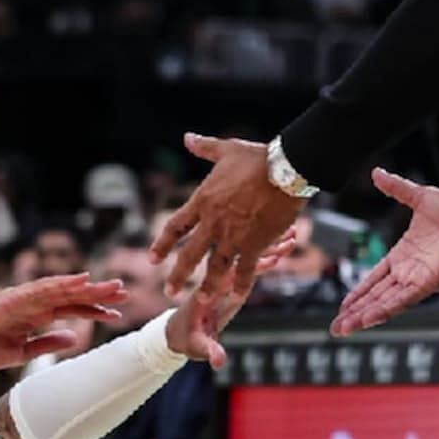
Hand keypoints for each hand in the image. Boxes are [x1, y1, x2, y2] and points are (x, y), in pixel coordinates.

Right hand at [0, 275, 123, 370]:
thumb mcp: (22, 352)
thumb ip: (48, 344)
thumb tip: (76, 339)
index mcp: (37, 317)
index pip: (71, 310)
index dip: (93, 310)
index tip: (116, 314)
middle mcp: (34, 304)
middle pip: (72, 296)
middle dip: (97, 294)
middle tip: (124, 292)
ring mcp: (25, 298)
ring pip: (63, 289)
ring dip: (87, 287)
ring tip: (111, 285)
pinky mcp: (14, 298)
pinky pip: (43, 288)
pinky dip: (63, 283)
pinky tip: (81, 279)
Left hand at [151, 132, 303, 343]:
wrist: (285, 169)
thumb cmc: (257, 157)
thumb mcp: (227, 150)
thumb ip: (205, 147)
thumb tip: (188, 137)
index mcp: (203, 201)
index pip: (175, 227)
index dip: (162, 244)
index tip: (153, 259)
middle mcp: (213, 222)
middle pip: (190, 254)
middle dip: (178, 275)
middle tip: (169, 291)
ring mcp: (233, 236)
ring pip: (215, 267)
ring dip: (207, 286)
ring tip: (201, 301)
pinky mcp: (255, 244)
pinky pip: (245, 269)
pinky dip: (241, 284)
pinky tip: (237, 295)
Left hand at [163, 229, 294, 369]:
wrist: (179, 330)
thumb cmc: (187, 339)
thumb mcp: (198, 345)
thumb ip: (210, 350)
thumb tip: (218, 361)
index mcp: (213, 290)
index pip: (234, 274)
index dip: (252, 265)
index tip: (272, 258)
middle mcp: (222, 279)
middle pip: (246, 257)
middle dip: (269, 246)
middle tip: (291, 236)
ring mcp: (230, 277)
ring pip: (252, 254)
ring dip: (273, 243)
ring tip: (294, 231)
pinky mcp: (236, 278)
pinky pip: (254, 260)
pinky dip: (270, 250)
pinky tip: (286, 240)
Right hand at [331, 173, 438, 333]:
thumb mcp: (417, 196)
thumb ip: (395, 188)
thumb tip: (377, 173)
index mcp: (403, 254)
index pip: (375, 278)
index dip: (359, 292)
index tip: (344, 304)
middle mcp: (408, 271)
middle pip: (375, 296)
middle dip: (355, 312)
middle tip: (336, 327)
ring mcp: (417, 279)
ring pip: (385, 303)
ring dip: (364, 316)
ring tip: (345, 328)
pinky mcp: (428, 283)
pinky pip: (402, 300)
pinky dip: (384, 310)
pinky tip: (368, 319)